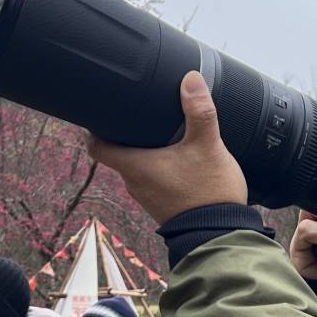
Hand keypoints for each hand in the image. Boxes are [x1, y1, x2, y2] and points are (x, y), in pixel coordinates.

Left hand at [85, 73, 247, 225]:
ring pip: (137, 167)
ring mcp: (148, 197)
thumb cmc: (209, 194)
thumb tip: (191, 79)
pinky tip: (177, 158)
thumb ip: (200, 112)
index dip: (93, 127)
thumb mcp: (208, 146)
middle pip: (118, 153)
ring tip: (162, 133)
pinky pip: (153, 180)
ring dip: (145, 152)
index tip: (100, 112)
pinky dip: (159, 168)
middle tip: (138, 113)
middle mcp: (135, 183)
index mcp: (135, 167)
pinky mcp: (163, 205)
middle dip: (126, 134)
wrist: (222, 236)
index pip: (96, 146)